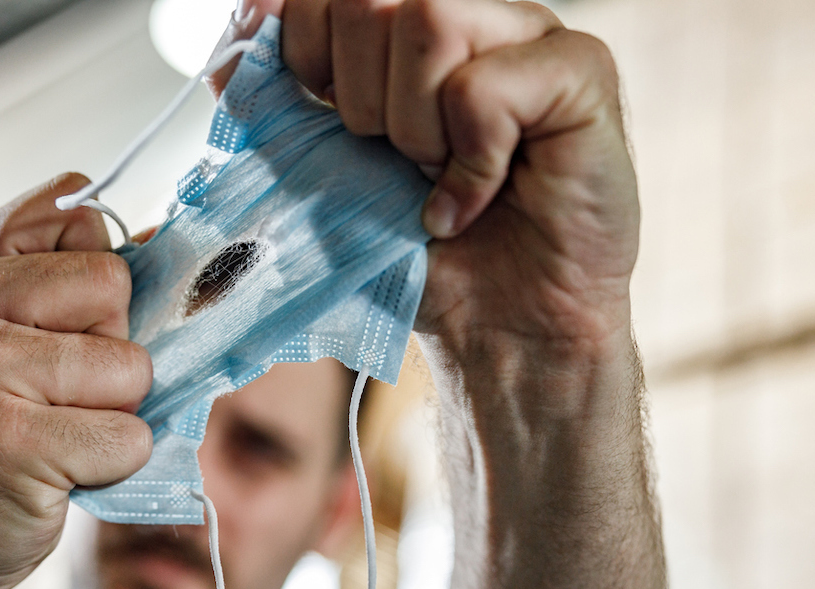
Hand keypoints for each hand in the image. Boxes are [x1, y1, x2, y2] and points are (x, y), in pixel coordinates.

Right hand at [0, 173, 152, 588]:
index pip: (79, 217)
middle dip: (110, 348)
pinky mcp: (7, 443)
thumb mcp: (10, 333)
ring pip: (130, 366)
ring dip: (114, 412)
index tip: (58, 331)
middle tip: (55, 396)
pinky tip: (56, 474)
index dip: (95, 284)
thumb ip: (73, 274)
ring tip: (54, 436)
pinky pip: (129, 436)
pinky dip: (114, 464)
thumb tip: (166, 239)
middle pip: (112, 285)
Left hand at [217, 0, 638, 358]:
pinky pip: (487, 88)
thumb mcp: (330, 179)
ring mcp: (529, 36)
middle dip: (356, 99)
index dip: (300, 38)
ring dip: (412, 125)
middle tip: (393, 166)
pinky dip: (468, 161)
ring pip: (430, 19)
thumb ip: (283, 108)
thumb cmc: (424, 257)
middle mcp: (472, 15)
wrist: (499, 330)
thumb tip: (233, 49)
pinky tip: (472, 201)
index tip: (312, 104)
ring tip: (432, 179)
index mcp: (410, 30)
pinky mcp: (580, 75)